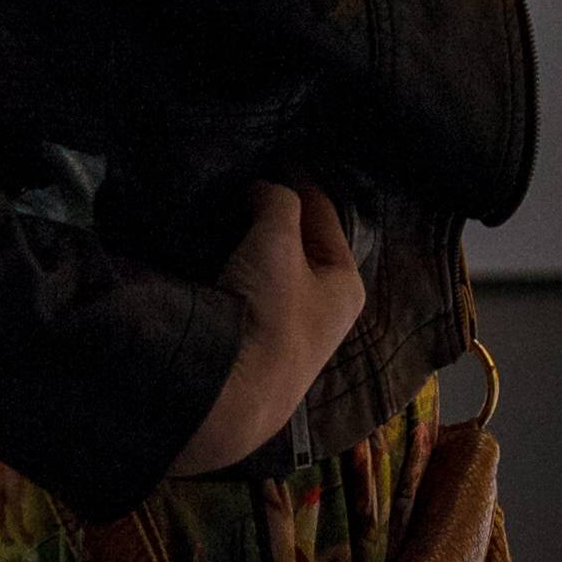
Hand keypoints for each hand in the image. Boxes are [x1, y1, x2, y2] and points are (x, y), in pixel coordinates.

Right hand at [170, 181, 365, 474]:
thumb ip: (277, 201)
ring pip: (272, 279)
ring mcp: (291, 342)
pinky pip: (248, 302)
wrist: (230, 399)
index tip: (275, 161)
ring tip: (224, 224)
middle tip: (244, 193)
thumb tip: (264, 190)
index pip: (324, 217)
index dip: (299, 185)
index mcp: (347, 285)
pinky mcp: (256, 360)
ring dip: (251, 253)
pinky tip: (214, 266)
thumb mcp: (276, 239)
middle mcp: (327, 315)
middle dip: (273, 222)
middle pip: (299, 250)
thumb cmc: (268, 311)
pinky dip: (235, 280)